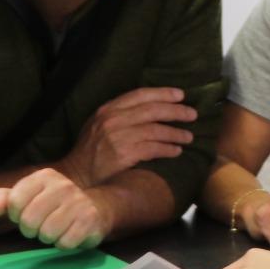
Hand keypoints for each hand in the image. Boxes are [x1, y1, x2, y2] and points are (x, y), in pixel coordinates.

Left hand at [0, 167, 113, 249]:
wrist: (93, 207)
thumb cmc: (51, 204)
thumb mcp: (26, 196)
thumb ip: (3, 199)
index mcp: (43, 176)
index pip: (14, 202)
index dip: (15, 215)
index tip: (24, 214)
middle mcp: (62, 185)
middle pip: (29, 220)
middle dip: (30, 230)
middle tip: (39, 226)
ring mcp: (78, 202)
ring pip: (47, 233)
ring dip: (47, 238)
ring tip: (54, 230)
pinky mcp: (90, 220)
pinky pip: (65, 243)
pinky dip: (63, 244)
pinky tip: (68, 234)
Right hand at [57, 87, 197, 188]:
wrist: (76, 175)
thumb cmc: (89, 151)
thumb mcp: (98, 125)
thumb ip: (119, 115)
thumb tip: (149, 109)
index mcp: (107, 109)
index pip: (139, 94)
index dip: (162, 93)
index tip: (180, 94)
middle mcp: (113, 119)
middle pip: (152, 110)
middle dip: (175, 111)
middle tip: (192, 114)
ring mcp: (118, 136)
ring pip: (156, 129)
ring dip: (176, 132)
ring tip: (189, 136)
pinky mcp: (124, 154)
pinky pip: (153, 148)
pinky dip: (168, 149)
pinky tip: (177, 151)